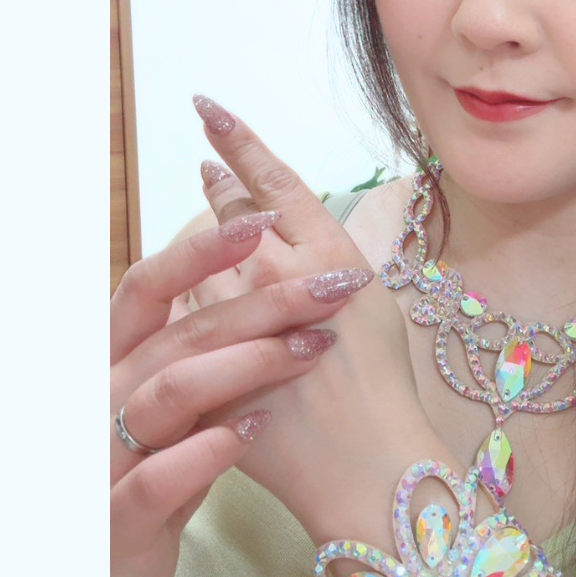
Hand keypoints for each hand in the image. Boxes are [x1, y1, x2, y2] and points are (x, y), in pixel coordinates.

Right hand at [110, 216, 367, 576]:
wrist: (103, 574)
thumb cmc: (152, 479)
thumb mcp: (175, 411)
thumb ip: (200, 356)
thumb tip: (261, 289)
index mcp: (117, 363)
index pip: (147, 288)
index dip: (200, 251)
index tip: (260, 218)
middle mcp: (106, 398)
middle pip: (180, 331)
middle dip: (261, 301)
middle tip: (332, 284)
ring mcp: (108, 456)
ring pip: (170, 391)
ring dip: (247, 363)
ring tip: (312, 346)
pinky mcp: (120, 517)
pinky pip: (160, 476)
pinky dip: (211, 448)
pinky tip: (256, 429)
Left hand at [185, 95, 423, 513]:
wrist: (368, 466)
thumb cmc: (385, 390)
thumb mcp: (375, 309)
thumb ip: (330, 269)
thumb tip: (298, 243)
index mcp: (329, 255)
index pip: (274, 181)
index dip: (239, 141)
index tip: (209, 110)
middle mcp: (280, 273)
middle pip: (232, 215)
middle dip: (217, 186)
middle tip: (205, 162)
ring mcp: (240, 317)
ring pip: (201, 265)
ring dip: (200, 249)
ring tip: (201, 238)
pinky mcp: (214, 361)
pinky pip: (188, 322)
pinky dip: (192, 308)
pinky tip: (193, 311)